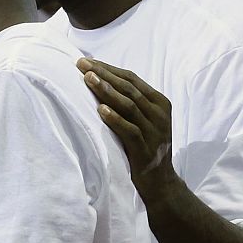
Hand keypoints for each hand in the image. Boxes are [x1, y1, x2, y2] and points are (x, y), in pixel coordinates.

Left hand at [78, 58, 177, 194]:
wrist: (159, 181)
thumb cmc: (143, 146)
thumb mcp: (141, 120)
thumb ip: (128, 102)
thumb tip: (98, 79)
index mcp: (159, 102)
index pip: (131, 79)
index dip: (108, 68)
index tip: (86, 61)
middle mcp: (159, 113)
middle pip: (129, 88)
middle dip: (104, 74)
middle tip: (82, 65)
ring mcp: (155, 131)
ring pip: (130, 105)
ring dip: (107, 91)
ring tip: (88, 79)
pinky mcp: (146, 148)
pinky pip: (130, 130)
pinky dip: (115, 119)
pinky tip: (100, 110)